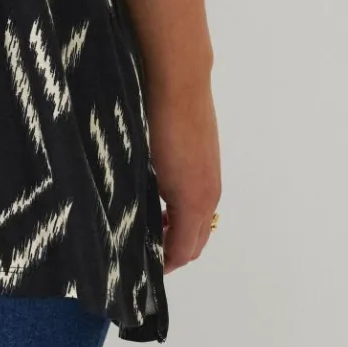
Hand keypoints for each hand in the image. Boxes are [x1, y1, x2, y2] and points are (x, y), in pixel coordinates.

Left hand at [146, 76, 221, 274]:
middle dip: (173, 251)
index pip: (183, 251)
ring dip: (178, 227)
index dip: (164, 266)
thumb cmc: (156, 121)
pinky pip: (201, 194)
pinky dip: (184, 207)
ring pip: (200, 216)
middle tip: (142, 250)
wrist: (179, 76)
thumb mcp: (145, 167)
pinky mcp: (209, 154)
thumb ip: (145, 200)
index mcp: (194, 201)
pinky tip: (159, 191)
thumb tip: (135, 223)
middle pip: (197, 240)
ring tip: (148, 222)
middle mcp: (210, 192)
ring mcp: (212, 172)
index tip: (139, 269)